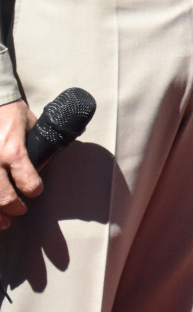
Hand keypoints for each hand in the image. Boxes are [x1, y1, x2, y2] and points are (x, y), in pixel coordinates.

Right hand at [0, 100, 40, 228]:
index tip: (35, 192)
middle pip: (3, 197)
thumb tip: (46, 154)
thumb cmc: (8, 111)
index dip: (34, 191)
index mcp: (13, 150)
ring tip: (3, 223)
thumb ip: (35, 142)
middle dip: (14, 208)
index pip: (27, 181)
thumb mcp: (29, 124)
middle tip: (20, 211)